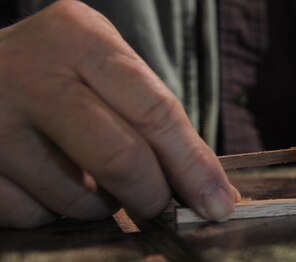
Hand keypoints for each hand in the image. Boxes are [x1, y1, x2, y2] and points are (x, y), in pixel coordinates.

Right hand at [0, 1, 238, 227]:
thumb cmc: (58, 71)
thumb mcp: (104, 67)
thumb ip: (151, 115)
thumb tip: (207, 189)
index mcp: (79, 38)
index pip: (155, 112)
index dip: (193, 166)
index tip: (218, 202)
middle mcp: (30, 71)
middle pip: (120, 158)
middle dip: (152, 195)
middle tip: (156, 204)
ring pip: (76, 198)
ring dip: (101, 206)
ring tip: (92, 179)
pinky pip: (31, 215)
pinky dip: (54, 212)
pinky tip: (48, 183)